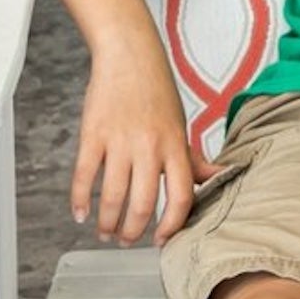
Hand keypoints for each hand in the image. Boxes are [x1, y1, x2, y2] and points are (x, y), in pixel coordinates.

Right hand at [72, 31, 211, 243]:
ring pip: (113, 195)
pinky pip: (85, 175)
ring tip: (105, 233)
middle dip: (134, 231)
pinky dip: (80, 199)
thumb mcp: (182, 126)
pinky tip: (80, 214)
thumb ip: (193, 158)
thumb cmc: (158, 93)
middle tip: (128, 241)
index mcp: (176, 147)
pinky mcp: (94, 134)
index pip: (180, 197)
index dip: (172, 225)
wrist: (129, 57)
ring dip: (107, 221)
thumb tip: (219, 177)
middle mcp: (150, 147)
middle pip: (143, 203)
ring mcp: (120, 141)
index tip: (162, 240)